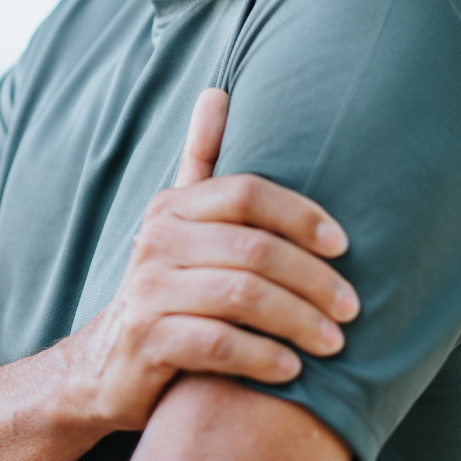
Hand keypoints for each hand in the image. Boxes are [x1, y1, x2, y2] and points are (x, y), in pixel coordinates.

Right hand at [67, 89, 358, 431]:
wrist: (109, 363)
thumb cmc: (168, 283)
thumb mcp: (180, 219)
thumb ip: (201, 159)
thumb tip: (216, 92)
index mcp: (173, 207)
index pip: (246, 193)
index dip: (300, 215)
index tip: (343, 245)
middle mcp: (157, 241)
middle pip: (253, 249)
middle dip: (312, 280)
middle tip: (351, 308)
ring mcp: (149, 290)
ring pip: (241, 296)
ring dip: (298, 321)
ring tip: (333, 343)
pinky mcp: (148, 341)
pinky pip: (218, 344)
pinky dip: (263, 356)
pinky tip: (292, 368)